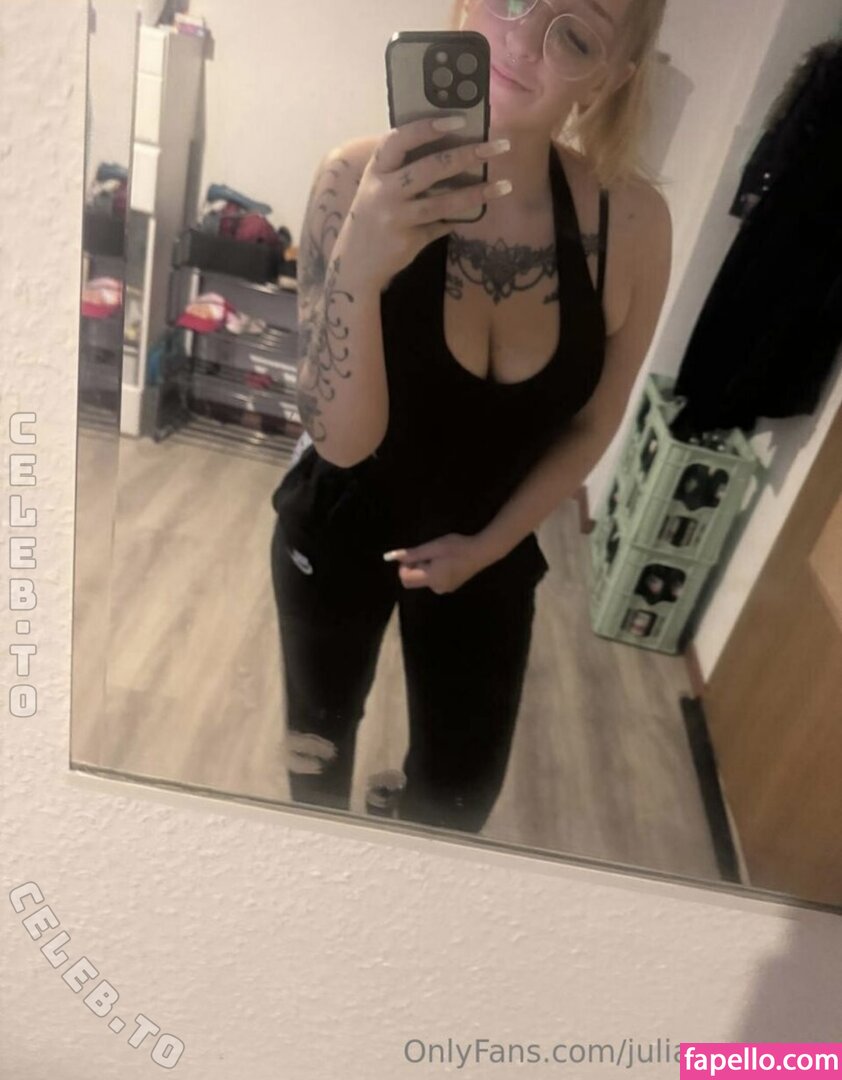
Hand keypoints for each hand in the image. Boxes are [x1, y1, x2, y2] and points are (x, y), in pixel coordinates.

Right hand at [341, 117, 511, 290]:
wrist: (354, 264)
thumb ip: (404, 169)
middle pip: (430, 167)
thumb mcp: (379, 187)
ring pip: (442, 201)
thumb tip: (451, 149)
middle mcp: (383, 191)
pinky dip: (459, 218)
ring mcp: (395, 217)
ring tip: (504, 185)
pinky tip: (478, 211)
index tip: (460, 119)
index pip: (400, 140)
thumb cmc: (372, 217)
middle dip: (467, 154)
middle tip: (499, 146)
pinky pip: (441, 226)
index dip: (428, 127)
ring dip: (476, 192)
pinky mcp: (407, 240)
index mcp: (377, 170)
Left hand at [383, 533, 493, 594]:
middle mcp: (436, 587)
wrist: (482, 552)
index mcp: (431, 579)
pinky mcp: (451, 586)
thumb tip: (392, 557)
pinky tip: (447, 561)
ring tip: (441, 556)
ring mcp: (445, 588)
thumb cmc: (457, 547)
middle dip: (416, 567)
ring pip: (424, 579)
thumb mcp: (433, 547)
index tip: (416, 555)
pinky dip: (435, 570)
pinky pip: (434, 580)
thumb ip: (412, 554)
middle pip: (414, 580)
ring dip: (426, 567)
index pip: (405, 580)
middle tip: (430, 553)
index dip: (404, 567)